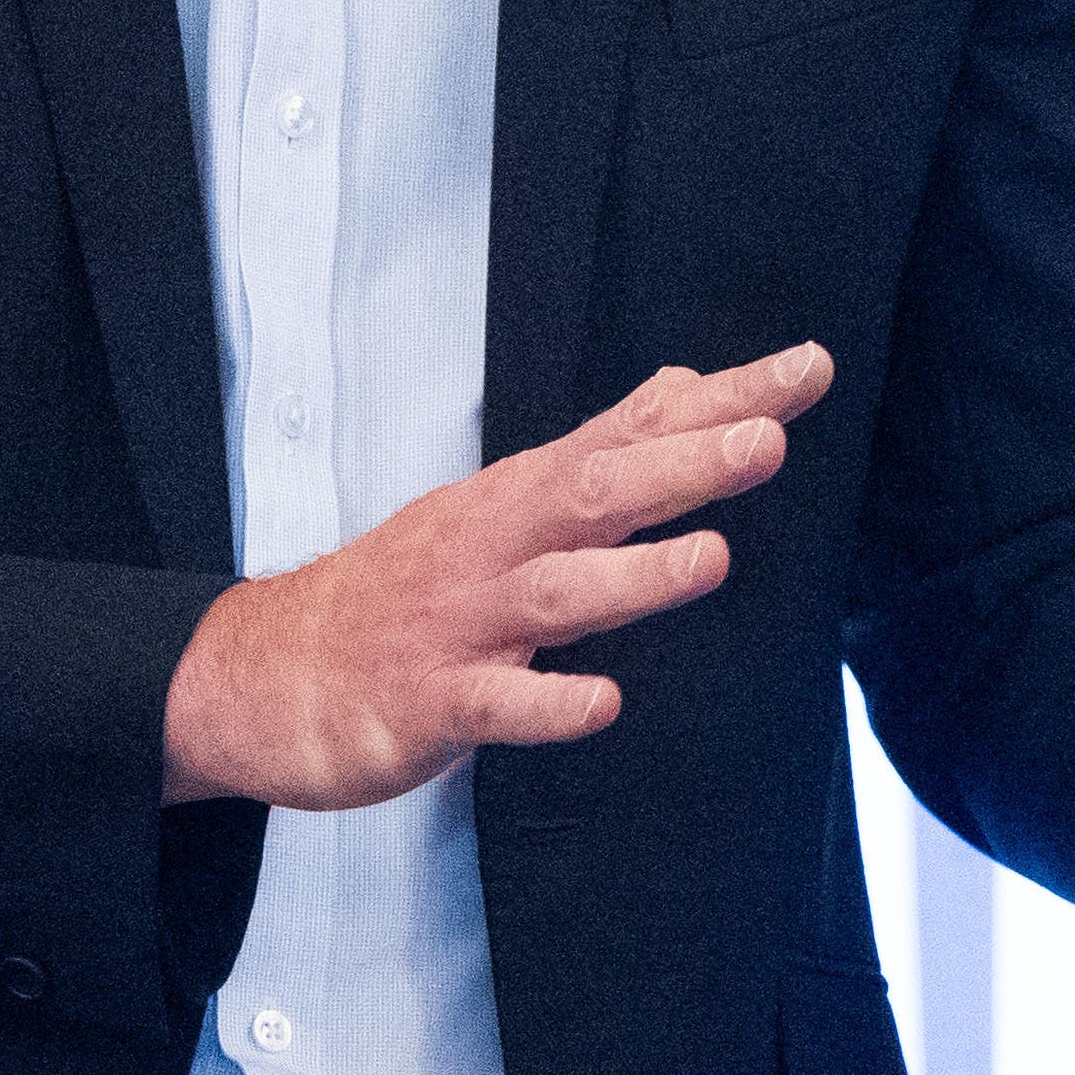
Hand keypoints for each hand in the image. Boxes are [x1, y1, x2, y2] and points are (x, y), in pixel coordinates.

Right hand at [158, 347, 829, 810]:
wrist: (266, 672)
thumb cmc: (406, 588)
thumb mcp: (501, 502)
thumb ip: (601, 449)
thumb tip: (688, 385)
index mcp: (522, 497)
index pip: (634, 432)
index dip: (723, 400)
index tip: (808, 369)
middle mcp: (495, 546)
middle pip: (595, 494)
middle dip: (684, 467)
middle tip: (769, 439)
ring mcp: (461, 624)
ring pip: (555, 595)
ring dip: (634, 578)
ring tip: (712, 559)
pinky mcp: (429, 702)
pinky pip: (495, 706)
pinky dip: (547, 704)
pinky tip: (603, 705)